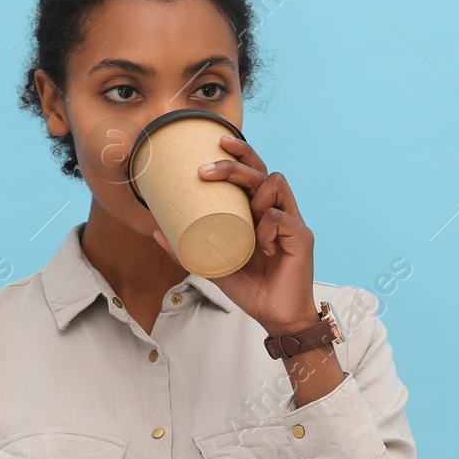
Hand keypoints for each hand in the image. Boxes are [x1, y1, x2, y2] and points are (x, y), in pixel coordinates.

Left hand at [151, 134, 318, 334]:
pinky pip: (280, 217)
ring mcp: (292, 222)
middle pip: (262, 170)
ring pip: (275, 183)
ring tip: (243, 218)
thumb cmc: (251, 288)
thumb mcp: (213, 264)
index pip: (254, 171)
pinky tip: (261, 247)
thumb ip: (189, 248)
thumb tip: (156, 229)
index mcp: (261, 212)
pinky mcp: (302, 236)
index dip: (241, 152)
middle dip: (235, 163)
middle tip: (205, 171)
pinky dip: (265, 228)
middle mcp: (279, 211)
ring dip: (253, 194)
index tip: (218, 142)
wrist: (276, 317)